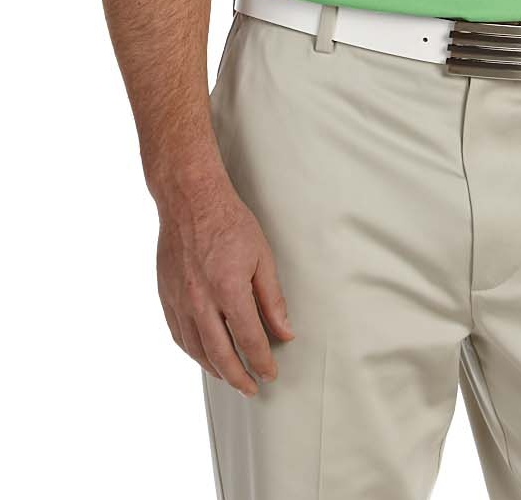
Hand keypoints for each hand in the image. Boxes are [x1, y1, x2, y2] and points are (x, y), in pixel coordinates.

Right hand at [156, 175, 294, 395]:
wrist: (190, 200)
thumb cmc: (230, 222)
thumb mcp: (262, 256)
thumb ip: (273, 298)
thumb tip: (285, 331)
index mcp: (229, 290)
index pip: (250, 340)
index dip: (262, 362)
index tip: (271, 373)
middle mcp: (201, 301)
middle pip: (221, 355)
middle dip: (239, 377)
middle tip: (252, 388)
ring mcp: (180, 301)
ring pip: (196, 350)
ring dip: (214, 369)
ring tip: (230, 377)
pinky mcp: (166, 297)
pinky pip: (178, 335)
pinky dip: (192, 351)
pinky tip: (203, 355)